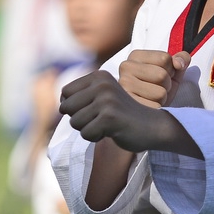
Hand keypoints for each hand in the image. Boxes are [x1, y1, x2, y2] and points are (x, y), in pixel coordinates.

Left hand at [58, 70, 197, 155]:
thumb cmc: (124, 115)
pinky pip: (86, 133)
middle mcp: (101, 84)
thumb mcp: (104, 97)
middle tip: (99, 120)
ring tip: (106, 125)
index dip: (73, 107)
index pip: (65, 93)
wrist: (153, 127)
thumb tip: (60, 104)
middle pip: (66, 108)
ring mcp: (106, 100)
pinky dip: (95, 137)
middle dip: (79, 120)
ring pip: (75, 122)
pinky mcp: (109, 117)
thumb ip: (83, 96)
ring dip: (88, 129)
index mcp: (99, 76)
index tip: (92, 111)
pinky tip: (111, 132)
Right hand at [118, 50, 190, 107]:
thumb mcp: (172, 71)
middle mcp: (126, 67)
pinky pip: (154, 107)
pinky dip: (156, 109)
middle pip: (161, 75)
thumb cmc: (158, 88)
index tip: (162, 76)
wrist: (145, 113)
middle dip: (166, 85)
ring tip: (153, 98)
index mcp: (136, 56)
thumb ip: (181, 59)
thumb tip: (179, 63)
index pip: (164, 58)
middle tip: (157, 89)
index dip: (170, 70)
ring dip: (162, 99)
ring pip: (159, 93)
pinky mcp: (126, 104)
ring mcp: (124, 85)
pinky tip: (148, 106)